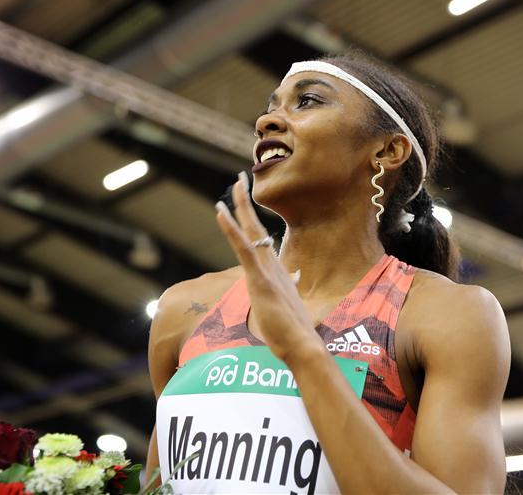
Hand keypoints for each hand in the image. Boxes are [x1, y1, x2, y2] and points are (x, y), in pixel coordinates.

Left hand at [215, 171, 319, 362]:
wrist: (302, 344)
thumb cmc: (293, 332)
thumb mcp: (288, 306)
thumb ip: (289, 289)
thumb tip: (295, 278)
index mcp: (278, 272)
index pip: (262, 239)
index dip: (252, 220)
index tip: (247, 202)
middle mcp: (274, 265)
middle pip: (257, 226)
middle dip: (246, 202)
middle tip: (239, 178)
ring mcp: (267, 270)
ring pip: (252, 231)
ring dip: (241, 206)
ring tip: (233, 183)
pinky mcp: (260, 279)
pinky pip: (244, 247)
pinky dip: (231, 228)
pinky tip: (221, 211)